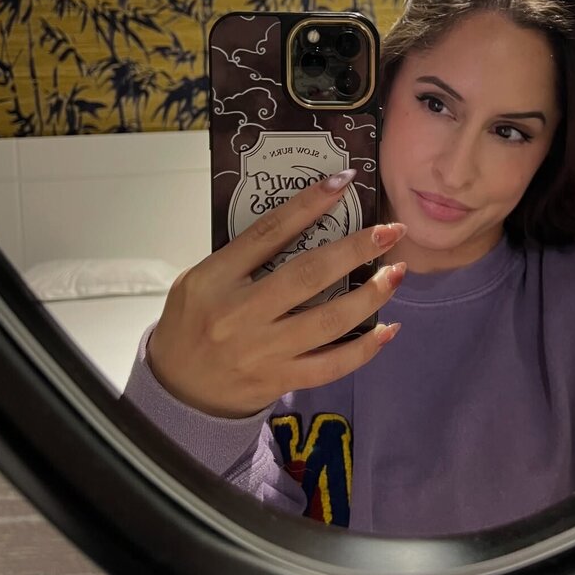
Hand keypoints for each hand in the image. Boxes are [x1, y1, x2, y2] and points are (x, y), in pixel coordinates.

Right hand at [147, 172, 406, 417]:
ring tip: (397, 273)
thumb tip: (303, 224)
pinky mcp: (280, 380)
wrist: (176, 392)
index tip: (343, 182)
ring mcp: (263, 351)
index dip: (309, 204)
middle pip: (308, 275)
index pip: (269, 232)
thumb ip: (242, 256)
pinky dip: (364, 349)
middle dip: (356, 250)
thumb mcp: (199, 279)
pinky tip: (387, 330)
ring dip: (371, 296)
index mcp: (216, 278)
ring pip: (329, 321)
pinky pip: (331, 366)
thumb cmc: (190, 324)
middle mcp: (240, 314)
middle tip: (390, 231)